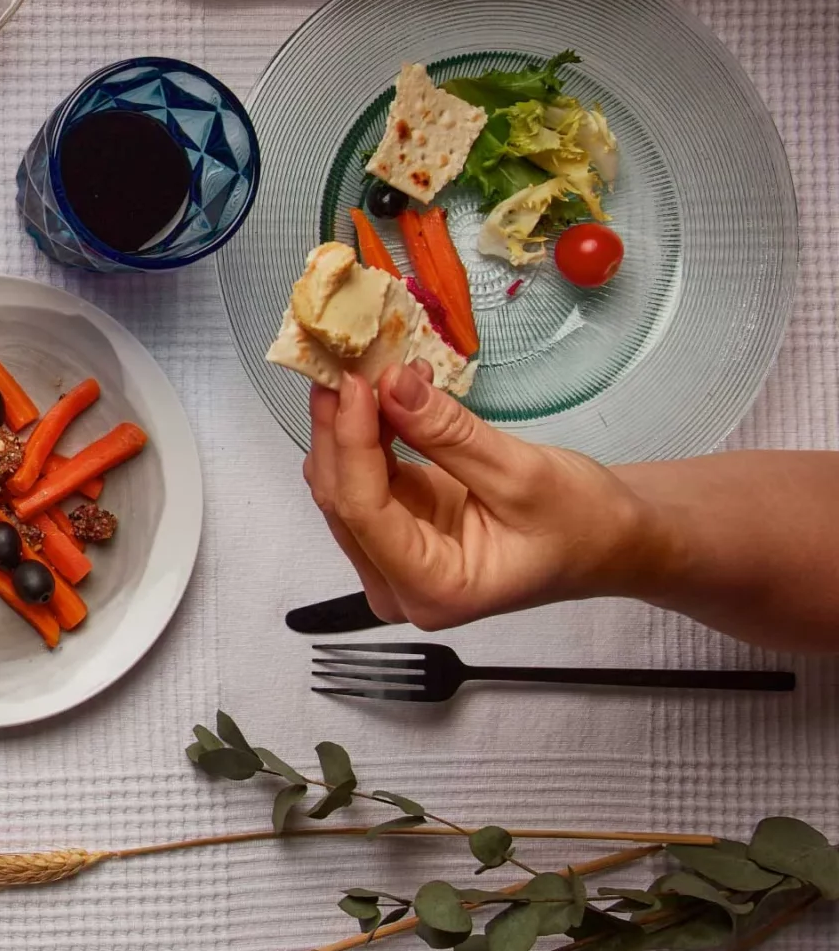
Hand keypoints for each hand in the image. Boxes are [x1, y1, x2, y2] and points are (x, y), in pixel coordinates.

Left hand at [304, 363, 654, 629]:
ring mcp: (392, 559)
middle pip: (343, 499)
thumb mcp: (523, 473)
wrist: (609, 540)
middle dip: (341, 428)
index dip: (350, 442)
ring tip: (372, 368)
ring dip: (351, 425)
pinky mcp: (396, 529)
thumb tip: (390, 384)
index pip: (364, 511)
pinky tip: (389, 392)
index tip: (356, 382)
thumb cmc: (583, 524)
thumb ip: (449, 433)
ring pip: (344, 484)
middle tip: (348, 360)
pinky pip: (364, 476)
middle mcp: (399, 585)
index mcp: (435, 589)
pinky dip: (370, 432)